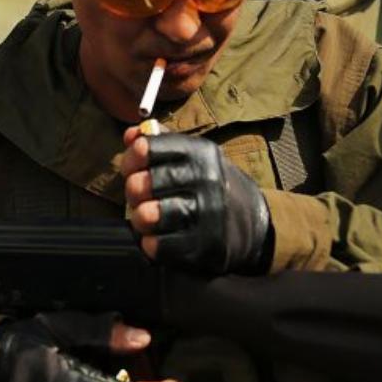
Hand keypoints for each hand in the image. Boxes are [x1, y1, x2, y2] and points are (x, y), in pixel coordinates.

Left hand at [121, 127, 272, 275]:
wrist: (252, 221)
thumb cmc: (211, 183)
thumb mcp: (194, 155)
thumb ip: (161, 142)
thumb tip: (130, 135)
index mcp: (200, 152)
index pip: (149, 148)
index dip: (133, 158)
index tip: (133, 167)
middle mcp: (206, 179)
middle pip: (145, 183)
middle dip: (133, 191)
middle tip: (137, 197)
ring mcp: (208, 213)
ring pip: (150, 215)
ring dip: (139, 218)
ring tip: (144, 218)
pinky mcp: (206, 245)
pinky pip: (161, 245)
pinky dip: (151, 243)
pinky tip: (154, 239)